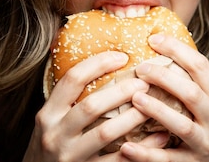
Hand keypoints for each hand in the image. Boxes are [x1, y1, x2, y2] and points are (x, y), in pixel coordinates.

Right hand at [23, 51, 167, 161]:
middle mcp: (56, 134)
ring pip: (106, 132)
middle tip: (144, 82)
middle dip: (121, 91)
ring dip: (133, 117)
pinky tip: (160, 136)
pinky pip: (118, 160)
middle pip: (91, 106)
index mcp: (48, 114)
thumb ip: (69, 98)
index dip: (98, 64)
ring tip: (153, 104)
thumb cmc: (52, 144)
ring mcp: (71, 156)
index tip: (122, 56)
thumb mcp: (51, 120)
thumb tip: (104, 63)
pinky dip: (143, 148)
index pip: (72, 80)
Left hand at [120, 34, 208, 161]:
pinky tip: (128, 147)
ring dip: (157, 110)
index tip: (154, 39)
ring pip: (181, 126)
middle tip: (140, 68)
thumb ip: (200, 85)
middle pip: (191, 93)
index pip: (201, 67)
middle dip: (164, 77)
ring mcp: (206, 144)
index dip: (177, 50)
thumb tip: (169, 55)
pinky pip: (168, 160)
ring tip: (135, 98)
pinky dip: (147, 154)